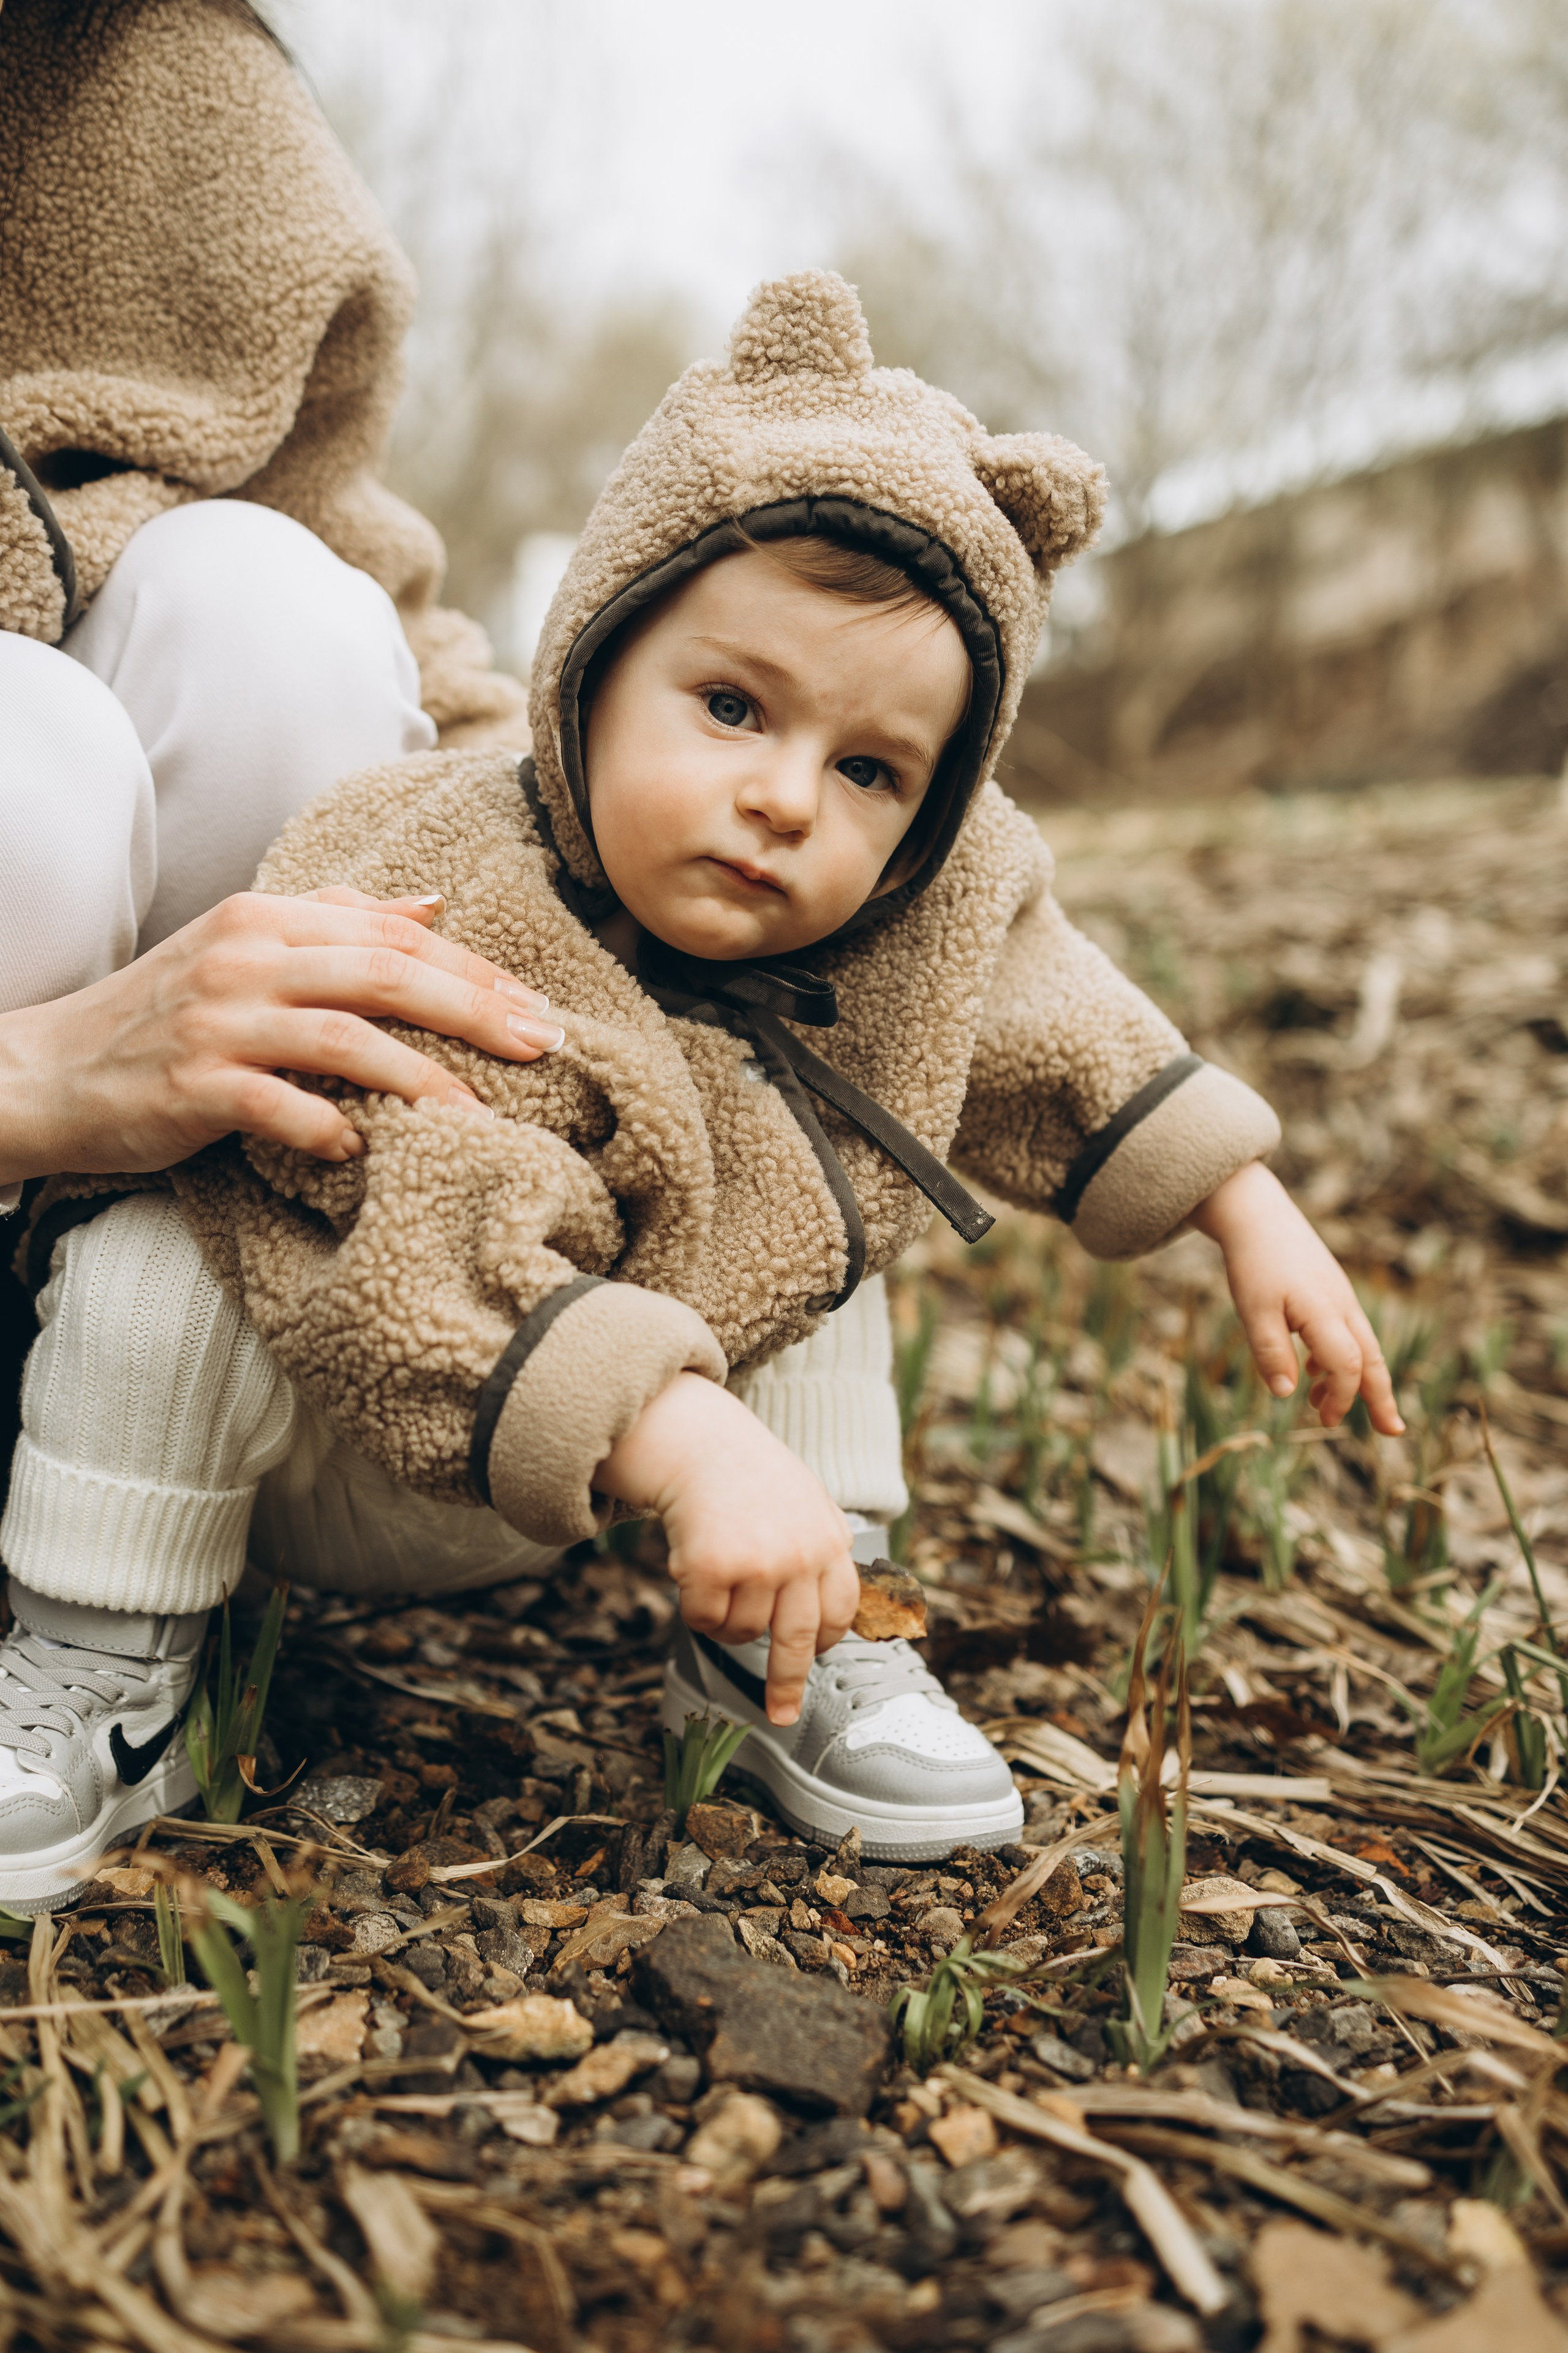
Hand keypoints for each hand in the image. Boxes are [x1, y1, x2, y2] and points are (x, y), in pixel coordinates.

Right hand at [0, 888, 562, 1186]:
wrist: (52, 1070)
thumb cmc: (165, 1013)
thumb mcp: (247, 947)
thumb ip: (338, 921)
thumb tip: (433, 906)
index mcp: (267, 918)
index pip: (395, 935)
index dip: (476, 970)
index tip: (539, 1006)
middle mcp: (245, 958)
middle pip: (385, 974)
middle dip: (474, 1009)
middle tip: (541, 1044)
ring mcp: (217, 1021)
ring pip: (344, 1039)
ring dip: (423, 1078)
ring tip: (481, 1114)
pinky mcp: (192, 1086)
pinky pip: (278, 1107)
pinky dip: (330, 1128)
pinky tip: (367, 1148)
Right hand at [597, 1373, 860, 1724]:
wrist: (703, 1444)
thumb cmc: (751, 1479)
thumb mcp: (806, 1506)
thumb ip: (823, 1554)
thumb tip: (839, 1620)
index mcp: (831, 1541)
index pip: (840, 1612)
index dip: (824, 1643)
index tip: (815, 1665)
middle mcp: (801, 1556)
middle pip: (797, 1642)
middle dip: (786, 1685)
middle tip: (780, 1715)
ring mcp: (760, 1563)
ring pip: (742, 1631)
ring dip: (724, 1617)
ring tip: (718, 1576)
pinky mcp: (715, 1568)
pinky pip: (704, 1620)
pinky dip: (694, 1606)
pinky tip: (692, 1568)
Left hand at [1191, 1161, 1403, 1433]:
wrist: (1258, 1215)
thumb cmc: (1254, 1264)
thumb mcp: (1253, 1311)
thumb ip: (1271, 1353)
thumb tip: (1288, 1395)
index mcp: (1325, 1311)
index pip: (1347, 1364)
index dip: (1342, 1396)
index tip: (1324, 1421)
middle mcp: (1343, 1306)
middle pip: (1372, 1358)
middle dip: (1382, 1397)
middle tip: (1393, 1432)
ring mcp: (1341, 1298)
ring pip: (1363, 1346)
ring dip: (1357, 1381)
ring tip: (1330, 1410)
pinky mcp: (1332, 1292)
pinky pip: (1347, 1332)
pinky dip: (1339, 1359)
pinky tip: (1313, 1372)